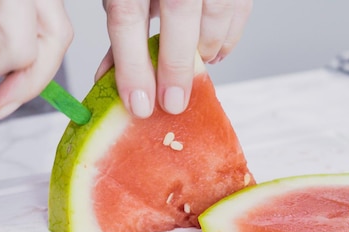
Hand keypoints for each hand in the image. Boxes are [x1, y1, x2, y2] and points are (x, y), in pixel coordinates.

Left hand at [97, 0, 251, 117]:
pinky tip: (214, 52)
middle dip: (176, 65)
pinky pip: (240, 6)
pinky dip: (228, 35)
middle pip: (178, 12)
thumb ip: (121, 32)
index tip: (139, 105)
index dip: (132, 66)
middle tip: (172, 103)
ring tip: (197, 69)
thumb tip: (108, 79)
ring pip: (216, 9)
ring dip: (206, 49)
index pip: (127, 17)